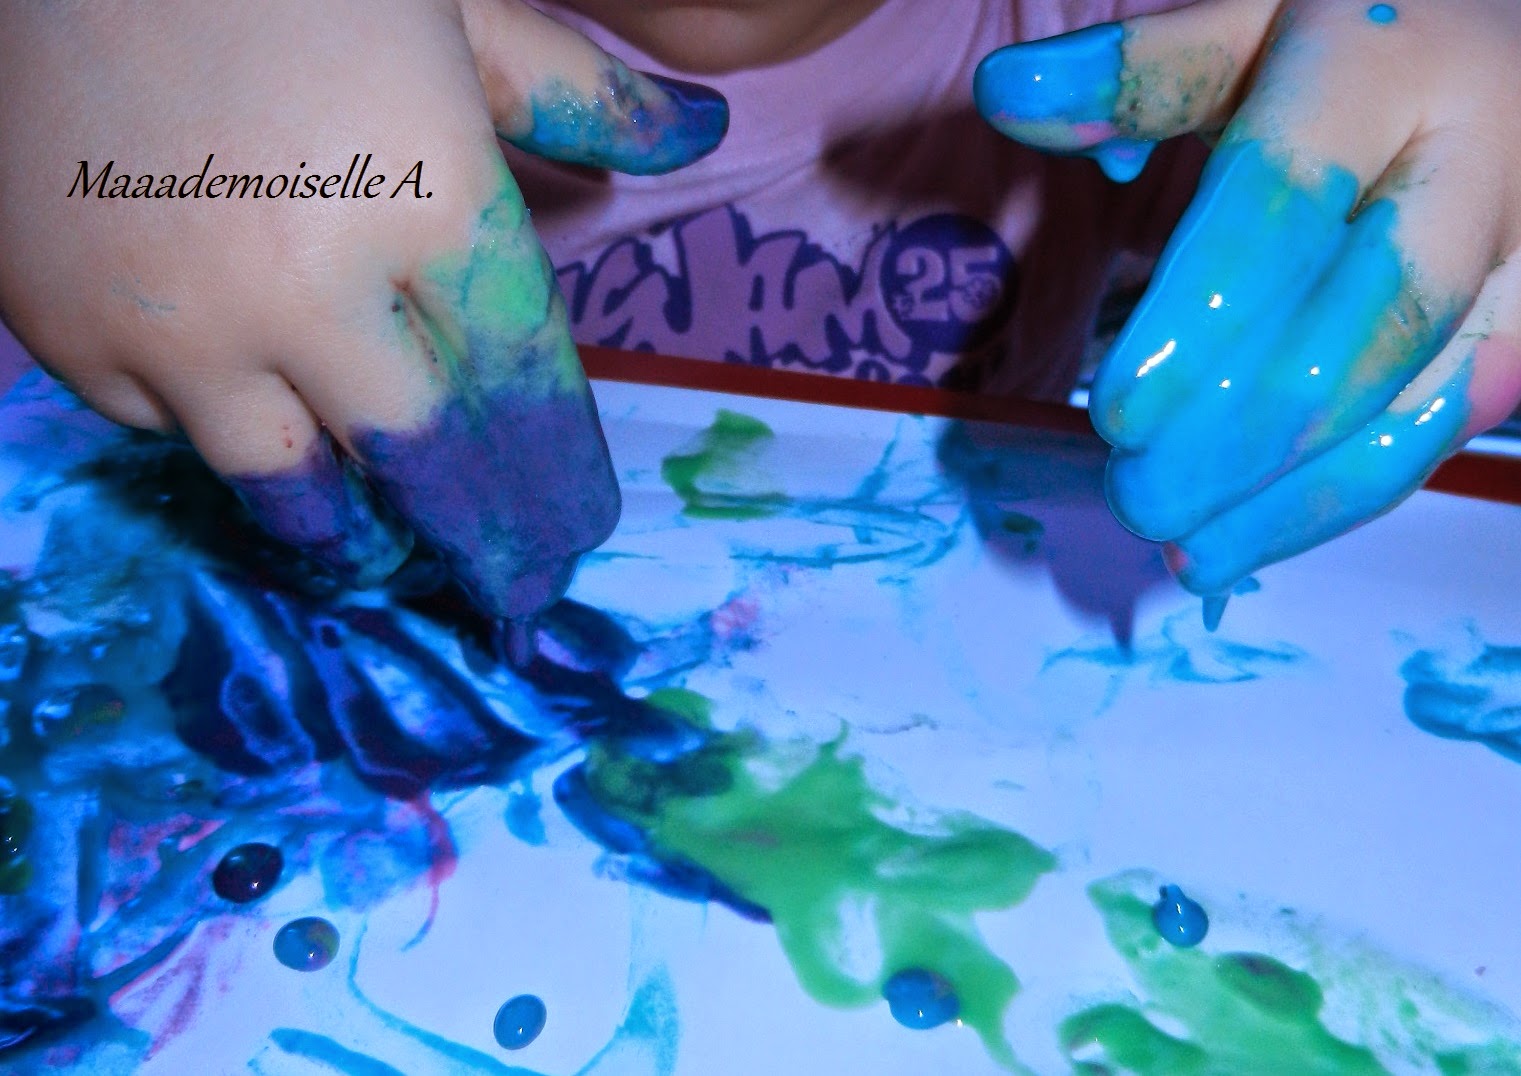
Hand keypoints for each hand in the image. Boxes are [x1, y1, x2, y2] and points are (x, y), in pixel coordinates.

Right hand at [0, 0, 725, 616]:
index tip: (577, 528)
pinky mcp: (65, 325)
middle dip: (481, 543)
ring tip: (380, 557)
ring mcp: (177, 317)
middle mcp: (311, 286)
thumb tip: (704, 130)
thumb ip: (584, 95)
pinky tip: (249, 424)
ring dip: (346, 537)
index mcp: (430, 201)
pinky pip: (162, 428)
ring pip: (285, 487)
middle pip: (424, 465)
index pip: (525, 388)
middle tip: (513, 593)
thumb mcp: (462, 12)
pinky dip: (213, 435)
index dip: (559, 477)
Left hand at [975, 0, 1520, 594]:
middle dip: (1248, 425)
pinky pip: (1441, 429)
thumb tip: (1006, 93)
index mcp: (1386, 64)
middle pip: (1372, 312)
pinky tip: (1246, 543)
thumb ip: (1140, 71)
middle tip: (1140, 497)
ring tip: (1184, 551)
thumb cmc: (1348, 45)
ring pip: (1420, 391)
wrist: (1501, 62)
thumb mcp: (1249, 22)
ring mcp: (1519, 252)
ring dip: (1295, 491)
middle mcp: (1475, 160)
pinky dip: (1338, 498)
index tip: (1117, 415)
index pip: (1285, 197)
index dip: (1200, 314)